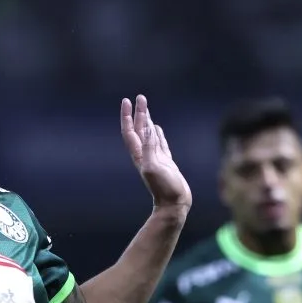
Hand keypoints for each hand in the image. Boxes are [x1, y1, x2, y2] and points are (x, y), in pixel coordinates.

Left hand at [120, 95, 191, 210]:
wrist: (174, 205)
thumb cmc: (164, 189)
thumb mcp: (155, 166)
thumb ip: (150, 147)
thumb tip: (149, 128)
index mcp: (140, 155)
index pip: (130, 130)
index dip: (127, 115)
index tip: (127, 100)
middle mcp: (145, 155)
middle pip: (139, 129)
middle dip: (139, 113)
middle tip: (140, 97)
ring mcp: (155, 158)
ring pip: (149, 135)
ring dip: (147, 121)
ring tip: (146, 109)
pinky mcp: (166, 162)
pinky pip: (160, 143)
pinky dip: (158, 134)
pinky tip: (158, 129)